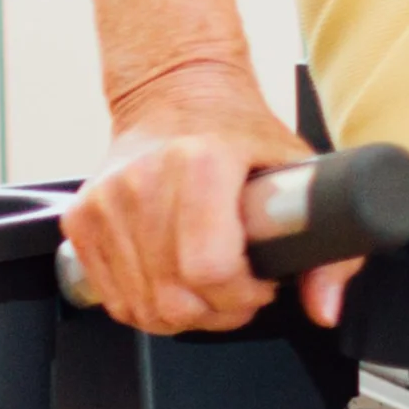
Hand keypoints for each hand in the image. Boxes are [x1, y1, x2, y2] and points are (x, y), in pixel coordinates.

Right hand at [70, 66, 349, 334]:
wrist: (174, 95)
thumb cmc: (238, 131)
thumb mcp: (300, 173)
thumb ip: (328, 249)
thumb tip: (325, 307)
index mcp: (200, 164)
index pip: (210, 270)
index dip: (242, 296)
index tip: (262, 284)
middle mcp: (142, 183)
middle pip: (173, 297)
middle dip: (217, 312)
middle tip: (240, 291)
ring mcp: (104, 204)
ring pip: (140, 306)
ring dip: (182, 313)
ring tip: (210, 286)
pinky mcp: (80, 220)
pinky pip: (113, 296)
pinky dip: (147, 304)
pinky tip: (175, 281)